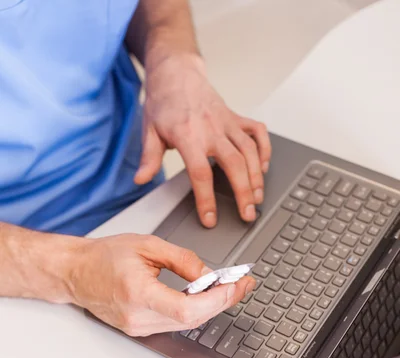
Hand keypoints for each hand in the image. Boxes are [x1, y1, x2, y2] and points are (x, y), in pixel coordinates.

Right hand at [69, 234, 254, 336]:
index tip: (236, 285)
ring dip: (211, 307)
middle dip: (223, 301)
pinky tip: (204, 297)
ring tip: (227, 287)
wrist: (77, 272)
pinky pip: (175, 324)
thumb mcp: (148, 245)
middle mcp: (137, 317)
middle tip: (241, 283)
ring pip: (188, 324)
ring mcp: (138, 327)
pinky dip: (195, 311)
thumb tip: (211, 275)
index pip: (187, 309)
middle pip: (193, 319)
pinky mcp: (139, 330)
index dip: (217, 300)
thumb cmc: (105, 256)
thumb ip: (183, 260)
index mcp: (137, 293)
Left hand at [134, 53, 270, 227]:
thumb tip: (141, 180)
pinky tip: (263, 167)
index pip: (200, 173)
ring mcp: (227, 122)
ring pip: (249, 151)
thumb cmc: (164, 102)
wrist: (176, 72)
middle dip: (244, 192)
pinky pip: (257, 132)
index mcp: (188, 135)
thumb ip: (149, 158)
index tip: (210, 219)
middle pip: (234, 164)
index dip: (206, 199)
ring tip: (257, 198)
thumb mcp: (149, 130)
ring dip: (256, 176)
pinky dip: (264, 149)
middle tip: (247, 214)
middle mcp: (211, 128)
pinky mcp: (236, 117)